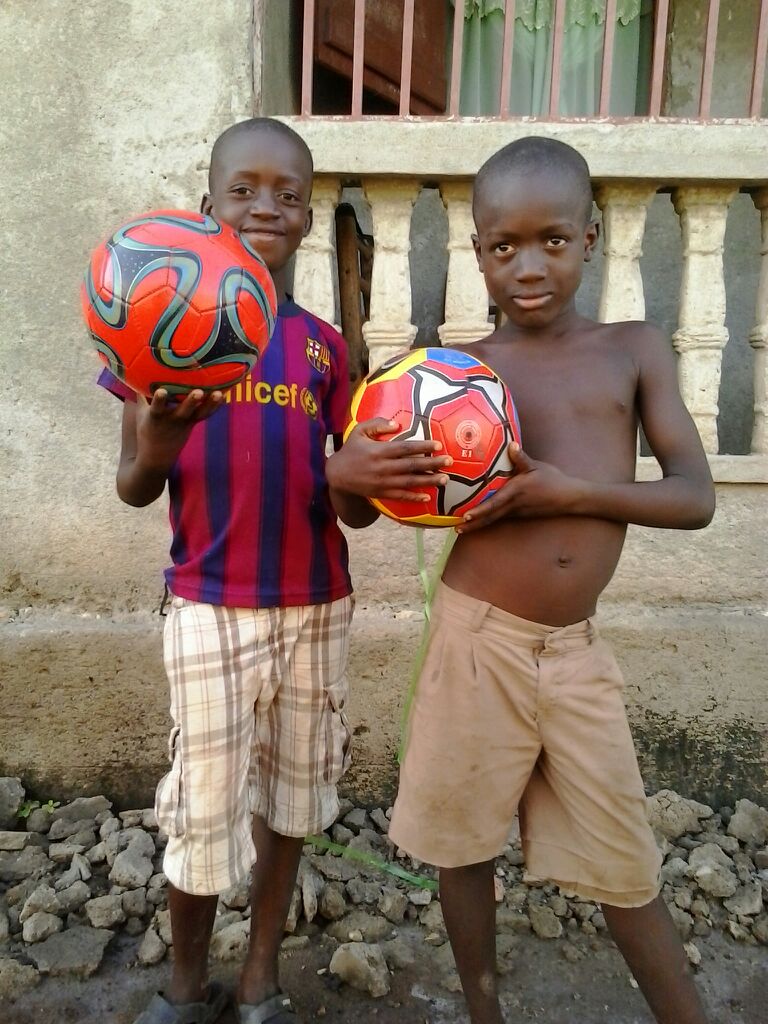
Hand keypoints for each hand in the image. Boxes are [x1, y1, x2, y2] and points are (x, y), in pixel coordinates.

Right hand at [135, 388, 223, 466]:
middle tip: (198, 392)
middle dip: (191, 402)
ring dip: (209, 403)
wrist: (157, 457)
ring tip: (218, 393)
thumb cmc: (147, 429)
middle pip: (183, 411)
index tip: (161, 391)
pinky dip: (215, 405)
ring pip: (199, 413)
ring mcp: (185, 422)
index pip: (156, 408)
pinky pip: (206, 414)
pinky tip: (224, 393)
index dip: (159, 400)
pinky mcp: (194, 423)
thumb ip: (141, 393)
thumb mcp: (140, 413)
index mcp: (156, 417)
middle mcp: (172, 420)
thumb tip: (135, 370)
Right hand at [326, 418, 453, 502]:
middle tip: (449, 461)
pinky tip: (427, 496)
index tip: (438, 445)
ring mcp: (382, 482)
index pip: (405, 448)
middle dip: (432, 464)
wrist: (336, 475)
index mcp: (378, 450)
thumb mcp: (359, 431)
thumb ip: (377, 424)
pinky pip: (400, 496)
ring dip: (428, 481)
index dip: (422, 447)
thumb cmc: (351, 450)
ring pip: (409, 482)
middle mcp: (382, 467)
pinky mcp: (381, 493)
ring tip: (445, 479)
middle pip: (411, 465)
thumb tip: (397, 424)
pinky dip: (414, 497)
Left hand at [457, 443, 582, 531]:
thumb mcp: (536, 466)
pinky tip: (480, 519)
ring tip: (462, 528)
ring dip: (479, 524)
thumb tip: (511, 444)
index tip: (466, 515)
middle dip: (474, 524)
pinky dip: (489, 519)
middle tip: (457, 528)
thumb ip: (521, 458)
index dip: (480, 510)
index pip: (495, 503)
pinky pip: (502, 517)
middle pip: (491, 517)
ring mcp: (517, 512)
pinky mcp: (520, 514)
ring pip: (495, 519)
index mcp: (516, 491)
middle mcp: (514, 505)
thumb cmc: (552, 480)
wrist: (568, 497)